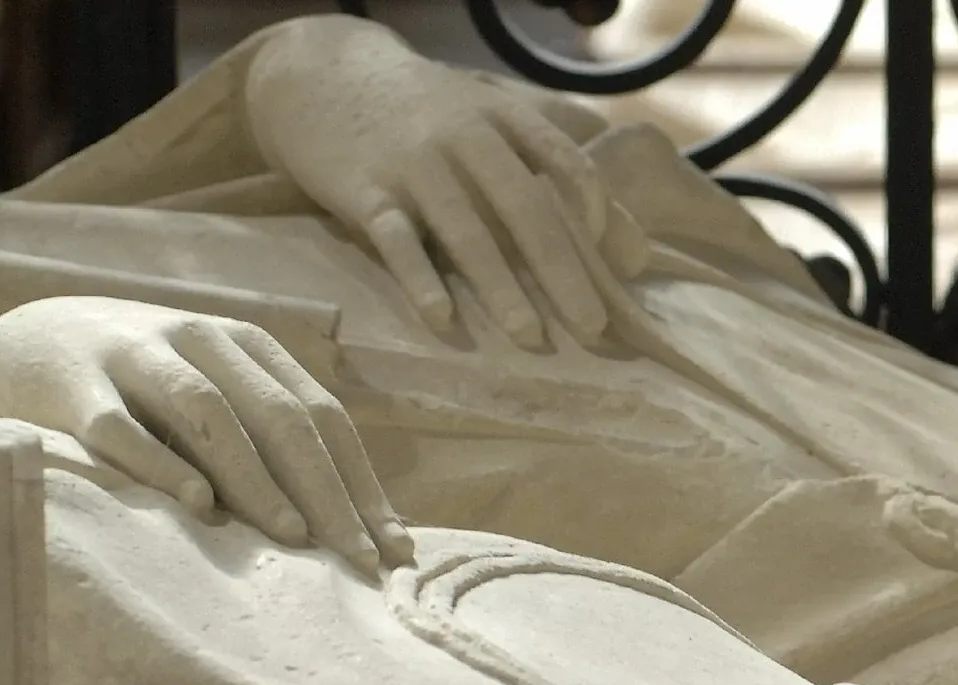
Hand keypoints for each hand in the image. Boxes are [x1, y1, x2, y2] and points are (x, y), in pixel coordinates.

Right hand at [0, 297, 410, 572]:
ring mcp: (137, 355)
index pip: (323, 418)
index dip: (363, 485)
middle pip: (280, 418)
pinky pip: (121, 428)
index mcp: (251, 347)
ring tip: (295, 537)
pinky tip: (198, 505)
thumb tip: (359, 532)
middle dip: (328, 493)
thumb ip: (274, 445)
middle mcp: (203, 340)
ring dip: (257, 479)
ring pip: (209, 414)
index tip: (392, 551)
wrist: (33, 338)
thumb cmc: (150, 387)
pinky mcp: (75, 383)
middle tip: (357, 559)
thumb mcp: (220, 397)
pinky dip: (161, 465)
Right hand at [244, 16, 643, 348]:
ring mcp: (412, 162)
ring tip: (531, 338)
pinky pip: (394, 239)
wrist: (320, 72)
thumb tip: (637, 257)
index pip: (563, 161)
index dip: (596, 210)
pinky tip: (443, 319)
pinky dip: (419, 279)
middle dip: (562, 272)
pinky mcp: (362, 188)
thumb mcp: (490, 122)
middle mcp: (462, 136)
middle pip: (524, 207)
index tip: (617, 263)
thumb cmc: (426, 115)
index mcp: (502, 118)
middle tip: (593, 329)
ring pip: (465, 230)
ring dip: (500, 288)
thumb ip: (559, 177)